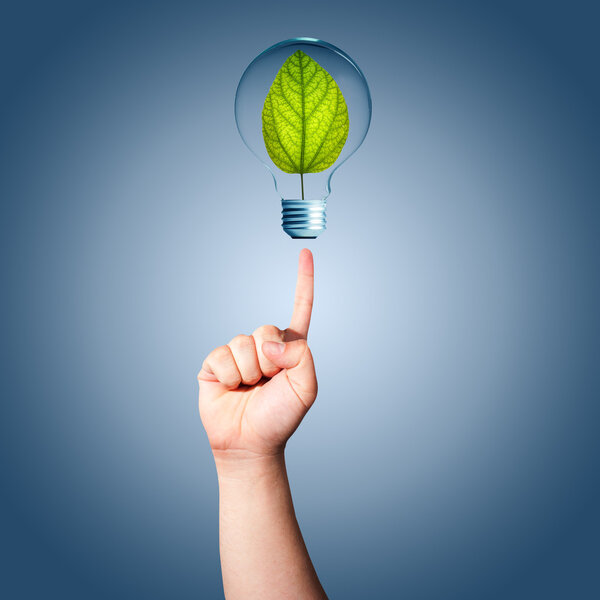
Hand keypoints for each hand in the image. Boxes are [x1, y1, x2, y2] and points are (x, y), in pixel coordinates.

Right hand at [198, 249, 316, 461]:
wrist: (250, 443)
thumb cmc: (281, 418)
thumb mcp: (306, 388)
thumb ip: (301, 357)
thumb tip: (269, 343)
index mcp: (290, 348)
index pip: (299, 308)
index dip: (304, 281)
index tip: (306, 252)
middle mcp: (264, 346)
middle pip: (265, 329)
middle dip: (268, 360)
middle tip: (267, 383)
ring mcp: (238, 353)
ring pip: (242, 344)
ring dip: (248, 372)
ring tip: (249, 389)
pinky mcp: (215, 363)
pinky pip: (221, 356)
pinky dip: (228, 375)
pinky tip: (230, 388)